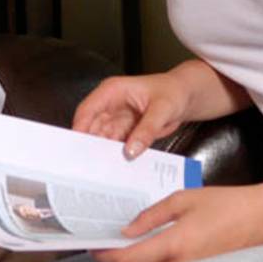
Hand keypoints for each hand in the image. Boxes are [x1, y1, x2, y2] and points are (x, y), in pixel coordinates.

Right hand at [73, 72, 191, 158]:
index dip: (80, 127)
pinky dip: (114, 155)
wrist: (185, 97)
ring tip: (100, 170)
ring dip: (101, 152)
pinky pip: (115, 144)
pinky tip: (114, 167)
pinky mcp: (124, 130)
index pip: (88, 109)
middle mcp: (110, 104)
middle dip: (88, 144)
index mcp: (112, 91)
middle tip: (86, 165)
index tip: (77, 146)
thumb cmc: (173, 93)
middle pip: (91, 125)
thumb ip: (146, 130)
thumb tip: (131, 151)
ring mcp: (116, 118)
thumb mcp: (162, 110)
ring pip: (101, 137)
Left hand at [93, 182, 262, 261]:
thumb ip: (150, 215)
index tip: (92, 246)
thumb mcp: (182, 199)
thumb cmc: (221, 204)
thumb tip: (125, 230)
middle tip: (101, 246)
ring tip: (118, 248)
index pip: (128, 260)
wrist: (258, 220)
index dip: (105, 257)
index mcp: (174, 244)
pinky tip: (141, 254)